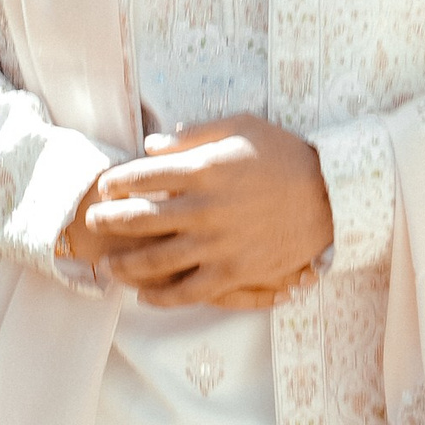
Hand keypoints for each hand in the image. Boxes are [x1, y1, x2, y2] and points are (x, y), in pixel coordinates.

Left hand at [61, 115, 333, 308]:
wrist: (331, 196)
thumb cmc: (285, 156)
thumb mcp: (242, 127)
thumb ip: (194, 134)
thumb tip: (151, 146)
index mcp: (204, 169)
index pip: (143, 176)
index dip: (117, 182)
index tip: (106, 186)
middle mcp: (204, 209)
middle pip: (141, 218)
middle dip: (110, 221)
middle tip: (94, 223)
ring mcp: (218, 245)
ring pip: (156, 260)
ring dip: (125, 264)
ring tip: (109, 265)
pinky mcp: (233, 273)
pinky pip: (188, 291)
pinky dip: (162, 297)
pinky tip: (145, 297)